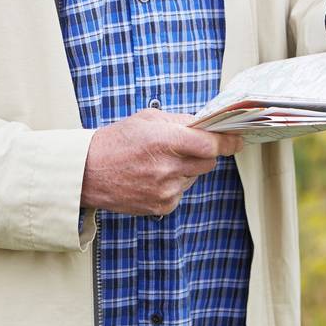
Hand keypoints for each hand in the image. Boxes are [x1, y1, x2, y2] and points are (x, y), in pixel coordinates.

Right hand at [80, 109, 242, 216]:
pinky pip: (182, 192)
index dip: (228, 141)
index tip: (237, 140)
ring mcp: (165, 190)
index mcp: (165, 141)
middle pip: (208, 162)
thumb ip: (179, 122)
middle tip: (183, 147)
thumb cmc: (116, 141)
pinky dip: (175, 184)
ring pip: (195, 177)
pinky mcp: (162, 206)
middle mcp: (168, 167)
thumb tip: (204, 126)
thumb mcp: (147, 119)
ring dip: (186, 169)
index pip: (210, 143)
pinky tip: (154, 177)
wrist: (88, 172)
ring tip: (159, 162)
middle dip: (202, 153)